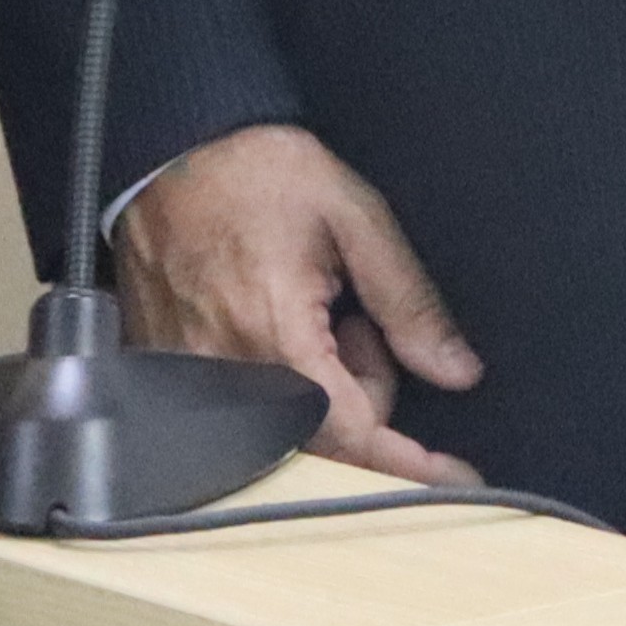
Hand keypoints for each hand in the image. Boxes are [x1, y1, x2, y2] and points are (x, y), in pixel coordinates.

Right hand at [117, 125, 483, 481]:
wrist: (172, 148)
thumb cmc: (259, 172)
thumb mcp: (354, 216)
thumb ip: (408, 300)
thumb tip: (457, 371)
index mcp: (276, 332)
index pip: (354, 433)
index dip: (412, 464)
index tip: (456, 478)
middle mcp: (226, 370)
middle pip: (323, 440)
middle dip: (366, 396)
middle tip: (361, 322)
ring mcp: (190, 378)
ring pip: (284, 431)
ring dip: (323, 390)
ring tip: (318, 314)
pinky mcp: (168, 374)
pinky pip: (242, 415)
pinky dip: (280, 389)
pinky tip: (278, 330)